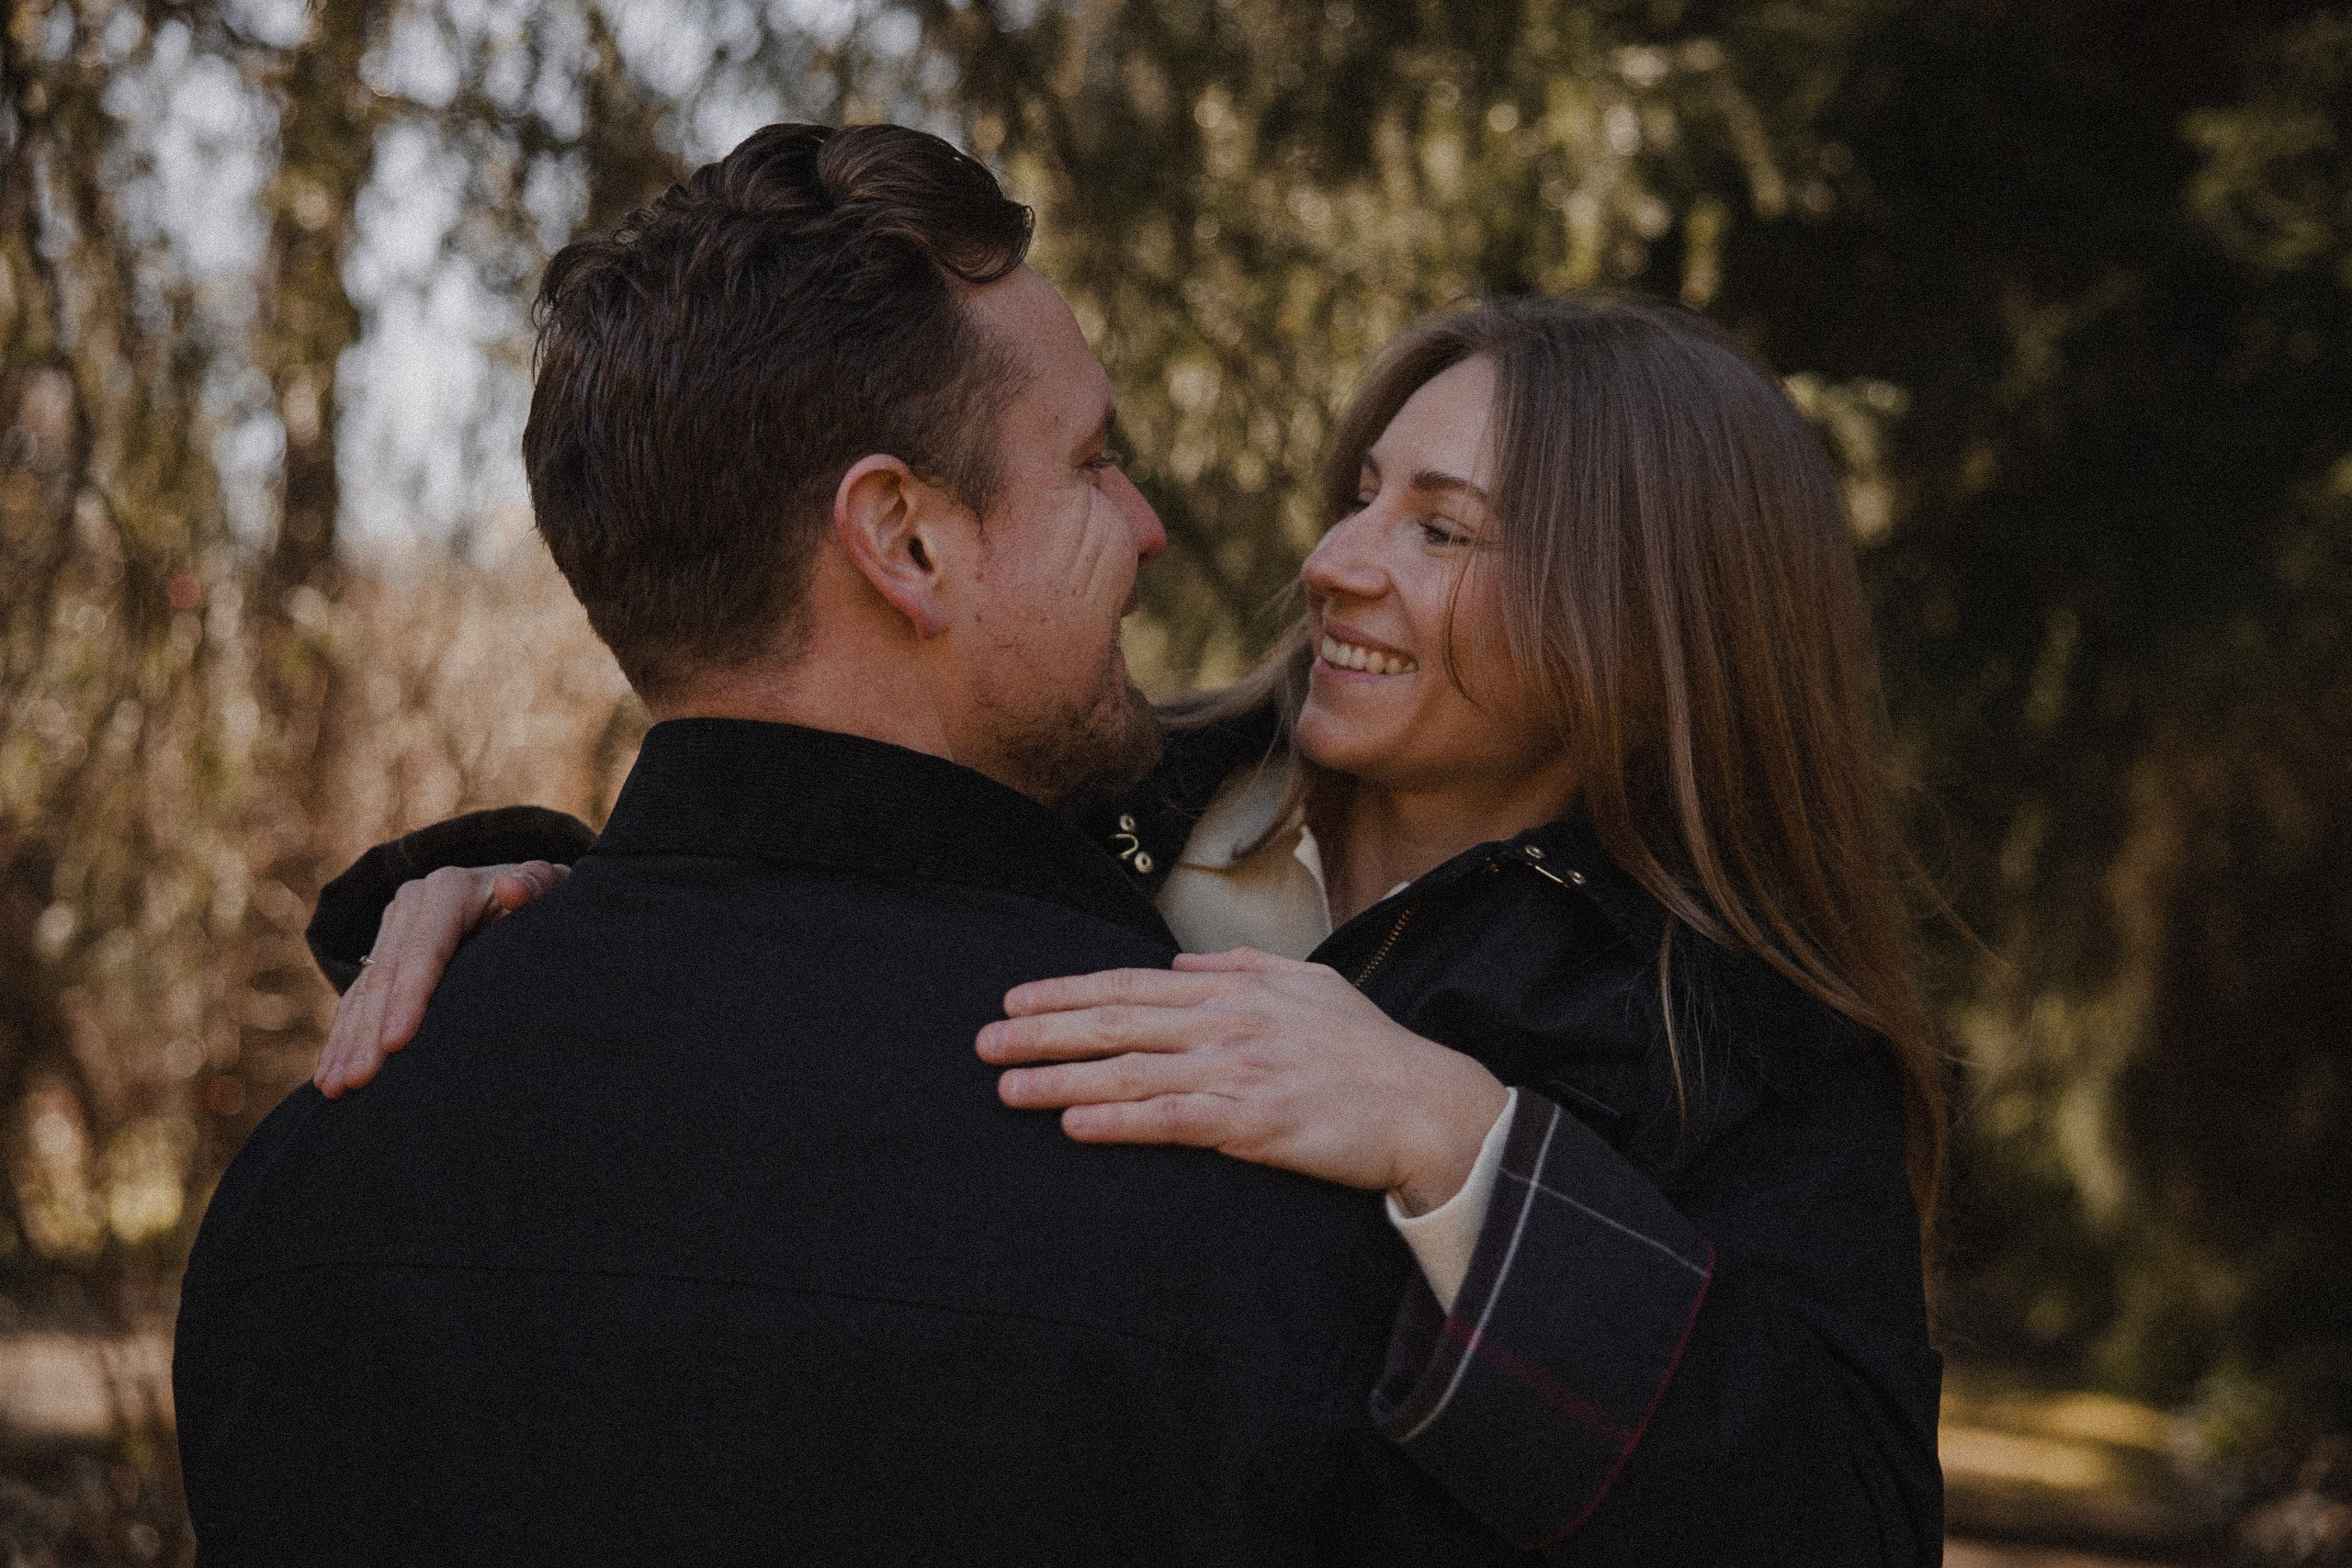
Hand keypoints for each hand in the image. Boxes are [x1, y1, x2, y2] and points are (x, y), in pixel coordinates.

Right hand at [314, 861, 566, 1097]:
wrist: (522, 889)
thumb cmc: (544, 898)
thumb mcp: (549, 886)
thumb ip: (538, 885)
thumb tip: (512, 888)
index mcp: (449, 890)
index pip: (425, 950)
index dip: (410, 997)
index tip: (397, 1043)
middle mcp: (412, 905)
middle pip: (386, 975)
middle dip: (369, 1031)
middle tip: (359, 1081)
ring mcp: (393, 928)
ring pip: (364, 992)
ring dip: (346, 1042)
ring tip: (336, 1087)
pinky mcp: (384, 951)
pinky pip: (357, 1000)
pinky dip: (342, 1038)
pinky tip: (328, 1075)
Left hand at [976, 948, 1509, 1212]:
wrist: (1427, 1103)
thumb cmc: (1369, 1050)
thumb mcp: (1308, 985)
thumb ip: (1242, 969)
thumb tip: (1186, 966)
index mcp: (1235, 988)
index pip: (1133, 985)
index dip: (1068, 991)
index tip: (1015, 1001)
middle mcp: (1229, 1022)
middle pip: (1118, 1022)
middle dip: (1043, 1032)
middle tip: (985, 1043)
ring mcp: (1240, 1070)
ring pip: (1134, 1070)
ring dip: (1063, 1079)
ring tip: (1008, 1089)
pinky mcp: (1255, 1122)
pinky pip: (1173, 1120)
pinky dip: (1121, 1119)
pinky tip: (1076, 1125)